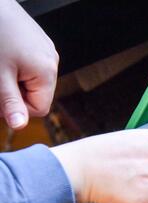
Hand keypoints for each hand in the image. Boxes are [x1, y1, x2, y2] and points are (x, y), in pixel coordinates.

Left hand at [0, 0, 58, 128]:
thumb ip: (10, 102)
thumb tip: (20, 127)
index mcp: (47, 72)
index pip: (39, 108)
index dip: (16, 108)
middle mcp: (52, 61)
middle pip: (36, 93)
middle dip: (14, 92)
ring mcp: (45, 49)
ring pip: (31, 79)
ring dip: (13, 79)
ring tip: (0, 64)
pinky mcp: (37, 41)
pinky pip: (29, 64)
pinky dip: (14, 65)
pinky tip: (3, 54)